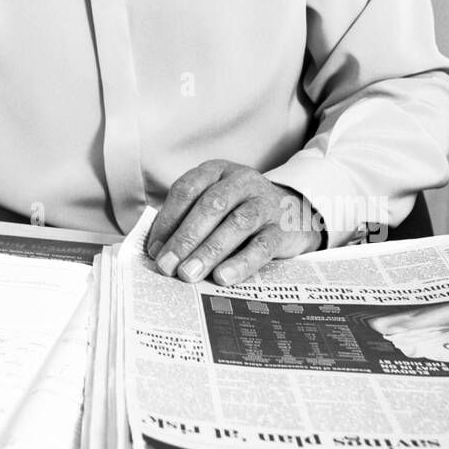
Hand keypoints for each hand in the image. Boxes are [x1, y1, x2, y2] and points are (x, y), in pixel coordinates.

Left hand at [146, 161, 322, 285]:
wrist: (294, 211)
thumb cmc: (240, 209)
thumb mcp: (215, 203)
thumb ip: (187, 219)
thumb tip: (157, 250)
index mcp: (217, 171)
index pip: (187, 189)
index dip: (167, 219)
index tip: (154, 249)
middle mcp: (242, 181)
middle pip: (210, 206)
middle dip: (185, 238)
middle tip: (167, 266)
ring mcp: (264, 203)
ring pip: (236, 224)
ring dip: (209, 251)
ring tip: (189, 274)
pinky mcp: (283, 229)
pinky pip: (262, 246)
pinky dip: (241, 263)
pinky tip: (222, 277)